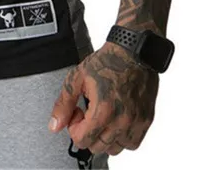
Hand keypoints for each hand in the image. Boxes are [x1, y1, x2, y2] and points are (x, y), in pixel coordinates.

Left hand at [49, 42, 158, 156]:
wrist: (132, 52)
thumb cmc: (107, 62)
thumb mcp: (77, 78)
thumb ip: (63, 104)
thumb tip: (55, 126)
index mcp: (103, 110)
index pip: (82, 141)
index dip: (74, 127)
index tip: (78, 112)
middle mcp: (121, 120)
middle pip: (97, 148)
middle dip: (88, 133)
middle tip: (88, 113)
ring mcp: (136, 122)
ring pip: (115, 149)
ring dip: (105, 138)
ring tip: (103, 117)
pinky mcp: (146, 121)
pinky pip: (132, 144)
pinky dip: (122, 138)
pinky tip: (116, 121)